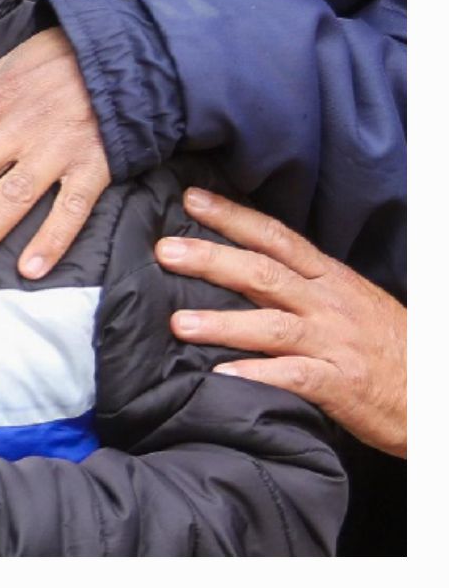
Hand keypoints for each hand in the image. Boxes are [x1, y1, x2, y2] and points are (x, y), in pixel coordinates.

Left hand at [156, 186, 406, 454]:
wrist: (434, 388)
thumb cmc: (383, 346)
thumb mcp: (346, 303)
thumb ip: (300, 288)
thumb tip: (243, 273)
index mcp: (330, 280)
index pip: (278, 238)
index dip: (234, 217)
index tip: (191, 199)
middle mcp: (329, 304)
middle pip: (266, 274)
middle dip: (214, 259)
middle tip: (165, 250)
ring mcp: (335, 343)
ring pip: (274, 325)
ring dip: (224, 323)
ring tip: (177, 323)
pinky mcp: (340, 384)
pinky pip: (294, 377)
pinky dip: (256, 374)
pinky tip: (220, 376)